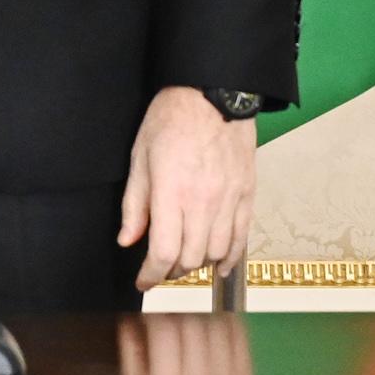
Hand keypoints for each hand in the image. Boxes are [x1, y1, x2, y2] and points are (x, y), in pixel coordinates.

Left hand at [117, 85, 255, 289]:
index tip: (143, 281)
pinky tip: (220, 266)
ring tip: (184, 261)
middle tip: (159, 267)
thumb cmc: (171, 119)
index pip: (164, 252)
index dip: (151, 275)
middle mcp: (204, 201)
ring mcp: (229, 200)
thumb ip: (134, 204)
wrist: (214, 93)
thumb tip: (127, 240)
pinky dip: (231, 258)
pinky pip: (242, 238)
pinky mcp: (247, 195)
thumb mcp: (140, 157)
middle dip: (171, 271)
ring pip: (217, 253)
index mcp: (172, 192)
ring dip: (199, 265)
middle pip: (191, 259)